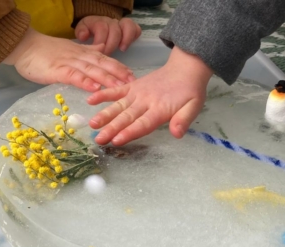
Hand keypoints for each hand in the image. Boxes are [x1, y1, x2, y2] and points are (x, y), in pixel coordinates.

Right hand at [3, 28, 134, 91]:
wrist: (23, 46)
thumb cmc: (46, 51)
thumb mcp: (71, 49)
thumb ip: (87, 52)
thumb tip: (102, 50)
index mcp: (83, 53)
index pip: (105, 59)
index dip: (120, 67)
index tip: (133, 76)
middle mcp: (79, 56)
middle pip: (103, 64)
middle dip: (119, 74)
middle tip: (134, 84)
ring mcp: (69, 62)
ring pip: (92, 70)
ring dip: (107, 78)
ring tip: (120, 87)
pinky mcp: (57, 70)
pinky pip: (74, 76)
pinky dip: (85, 82)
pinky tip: (95, 88)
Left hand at [75, 16, 140, 54]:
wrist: (96, 27)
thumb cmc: (90, 33)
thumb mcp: (82, 31)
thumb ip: (81, 32)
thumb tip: (83, 36)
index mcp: (98, 21)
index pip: (101, 27)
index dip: (100, 40)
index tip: (99, 52)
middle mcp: (111, 22)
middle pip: (115, 30)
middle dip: (111, 44)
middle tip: (108, 55)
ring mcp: (121, 25)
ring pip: (128, 26)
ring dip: (126, 39)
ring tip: (122, 49)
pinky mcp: (130, 29)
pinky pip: (136, 29)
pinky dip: (134, 37)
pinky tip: (127, 47)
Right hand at [87, 46, 213, 145]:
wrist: (185, 67)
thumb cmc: (190, 91)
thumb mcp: (194, 106)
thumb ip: (184, 119)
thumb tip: (177, 134)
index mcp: (160, 108)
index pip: (143, 123)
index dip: (129, 132)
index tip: (116, 141)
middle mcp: (146, 101)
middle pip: (127, 117)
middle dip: (112, 129)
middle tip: (99, 139)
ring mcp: (137, 92)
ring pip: (119, 105)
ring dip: (105, 115)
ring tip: (92, 124)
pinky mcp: (132, 86)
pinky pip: (116, 90)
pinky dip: (104, 94)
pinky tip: (90, 100)